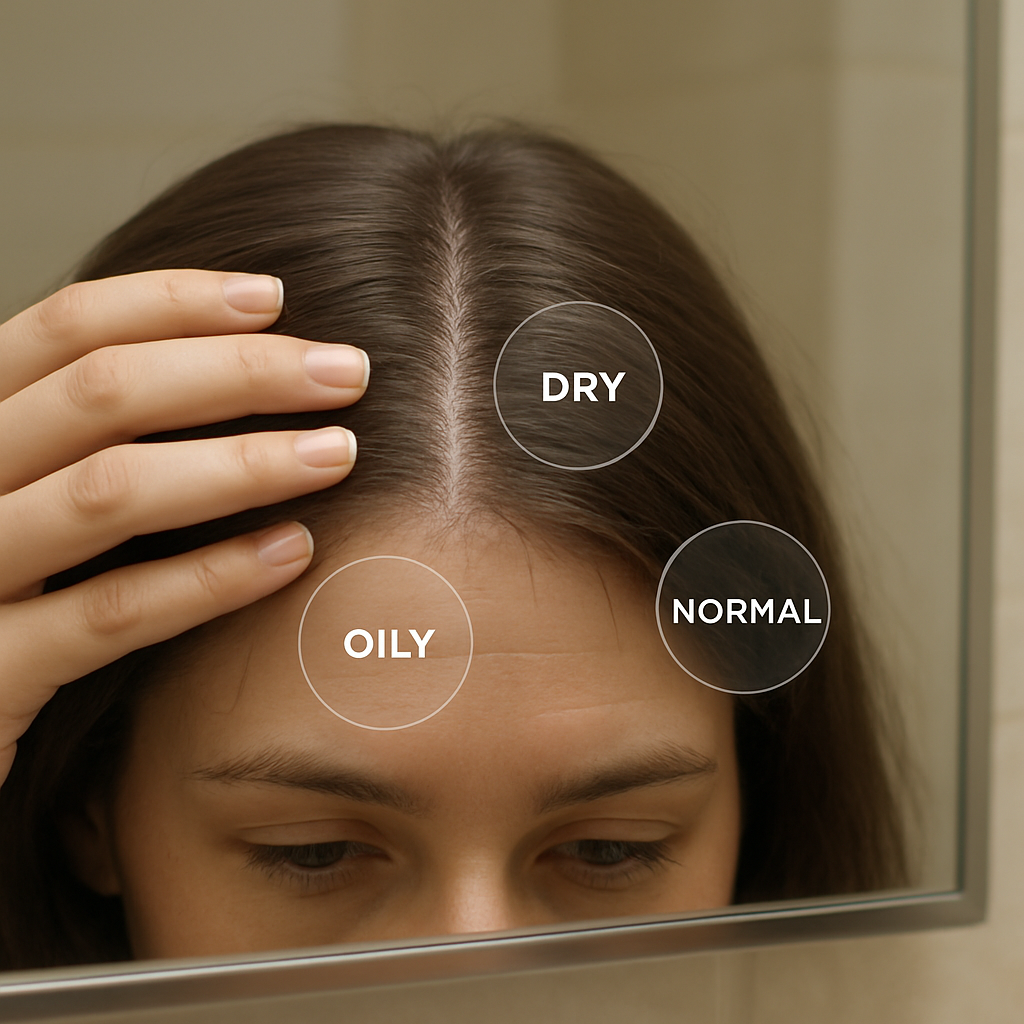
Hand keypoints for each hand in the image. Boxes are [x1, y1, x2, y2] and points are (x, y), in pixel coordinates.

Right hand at [0, 270, 367, 786]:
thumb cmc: (4, 599)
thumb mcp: (23, 496)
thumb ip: (84, 441)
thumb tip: (232, 373)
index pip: (64, 329)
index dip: (174, 302)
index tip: (276, 298)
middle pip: (101, 392)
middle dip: (238, 371)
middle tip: (347, 372)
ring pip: (110, 491)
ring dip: (241, 464)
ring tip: (338, 454)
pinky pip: (110, 614)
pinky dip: (209, 578)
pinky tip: (291, 553)